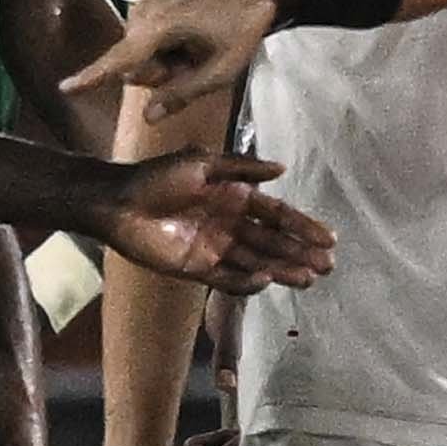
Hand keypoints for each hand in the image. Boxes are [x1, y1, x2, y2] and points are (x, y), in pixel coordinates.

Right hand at [59, 0, 276, 111]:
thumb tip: (147, 116)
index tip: (65, 88)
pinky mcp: (148, 8)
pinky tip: (189, 41)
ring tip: (195, 50)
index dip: (92, 77)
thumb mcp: (219, 71)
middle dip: (160, 74)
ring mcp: (144, 8)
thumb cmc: (241, 28)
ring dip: (165, 62)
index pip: (120, 59)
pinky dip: (165, 49)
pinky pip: (145, 43)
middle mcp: (143, 15)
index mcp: (159, 27)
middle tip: (194, 62)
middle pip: (134, 66)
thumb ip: (180, 95)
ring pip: (139, 57)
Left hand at [96, 150, 332, 290]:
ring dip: (282, 270)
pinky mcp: (197, 268)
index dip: (302, 226)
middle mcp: (230, 225)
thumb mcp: (201, 163)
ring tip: (309, 279)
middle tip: (328, 266)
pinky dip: (247, 282)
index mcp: (234, 198)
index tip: (328, 238)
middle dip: (300, 253)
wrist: (118, 202)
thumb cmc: (156, 177)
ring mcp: (215, 248)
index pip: (276, 215)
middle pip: (272, 242)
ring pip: (256, 262)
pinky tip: (267, 281)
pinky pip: (228, 279)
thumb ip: (242, 168)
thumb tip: (282, 169)